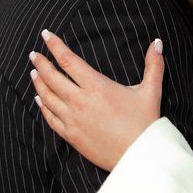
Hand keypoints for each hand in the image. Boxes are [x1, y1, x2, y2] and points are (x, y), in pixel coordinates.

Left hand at [29, 30, 164, 170]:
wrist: (139, 157)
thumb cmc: (145, 123)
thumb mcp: (151, 91)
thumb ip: (154, 65)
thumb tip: (158, 42)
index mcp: (97, 87)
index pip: (68, 61)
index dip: (55, 46)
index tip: (45, 35)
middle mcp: (80, 101)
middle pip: (52, 77)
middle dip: (41, 63)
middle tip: (33, 54)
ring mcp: (73, 120)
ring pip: (48, 97)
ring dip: (39, 83)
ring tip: (34, 72)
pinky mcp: (71, 136)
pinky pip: (51, 118)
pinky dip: (43, 107)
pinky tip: (39, 100)